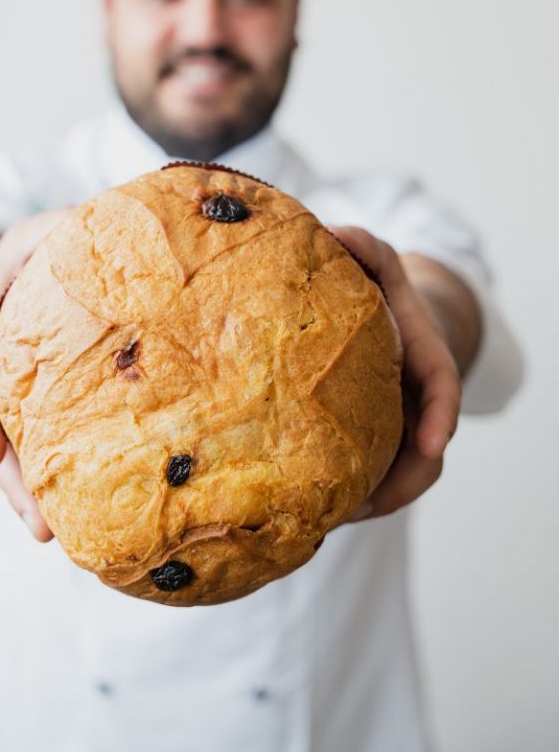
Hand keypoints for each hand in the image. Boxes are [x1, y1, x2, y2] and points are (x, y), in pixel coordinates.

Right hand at [0, 208, 69, 540]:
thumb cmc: (25, 257)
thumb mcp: (39, 233)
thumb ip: (67, 229)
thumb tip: (129, 223)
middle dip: (9, 475)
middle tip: (38, 523)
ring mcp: (1, 391)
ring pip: (7, 446)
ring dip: (25, 492)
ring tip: (48, 536)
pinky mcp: (23, 410)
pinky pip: (29, 444)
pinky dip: (44, 479)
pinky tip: (67, 517)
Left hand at [326, 225, 461, 520]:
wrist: (378, 312)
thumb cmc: (375, 285)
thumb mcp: (374, 259)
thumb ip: (362, 244)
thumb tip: (335, 233)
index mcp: (423, 353)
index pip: (442, 384)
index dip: (441, 415)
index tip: (434, 443)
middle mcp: (416, 396)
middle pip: (423, 453)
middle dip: (398, 483)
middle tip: (358, 507)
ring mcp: (397, 422)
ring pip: (395, 473)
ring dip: (368, 499)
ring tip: (327, 518)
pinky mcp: (371, 439)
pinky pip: (368, 473)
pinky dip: (347, 493)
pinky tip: (308, 507)